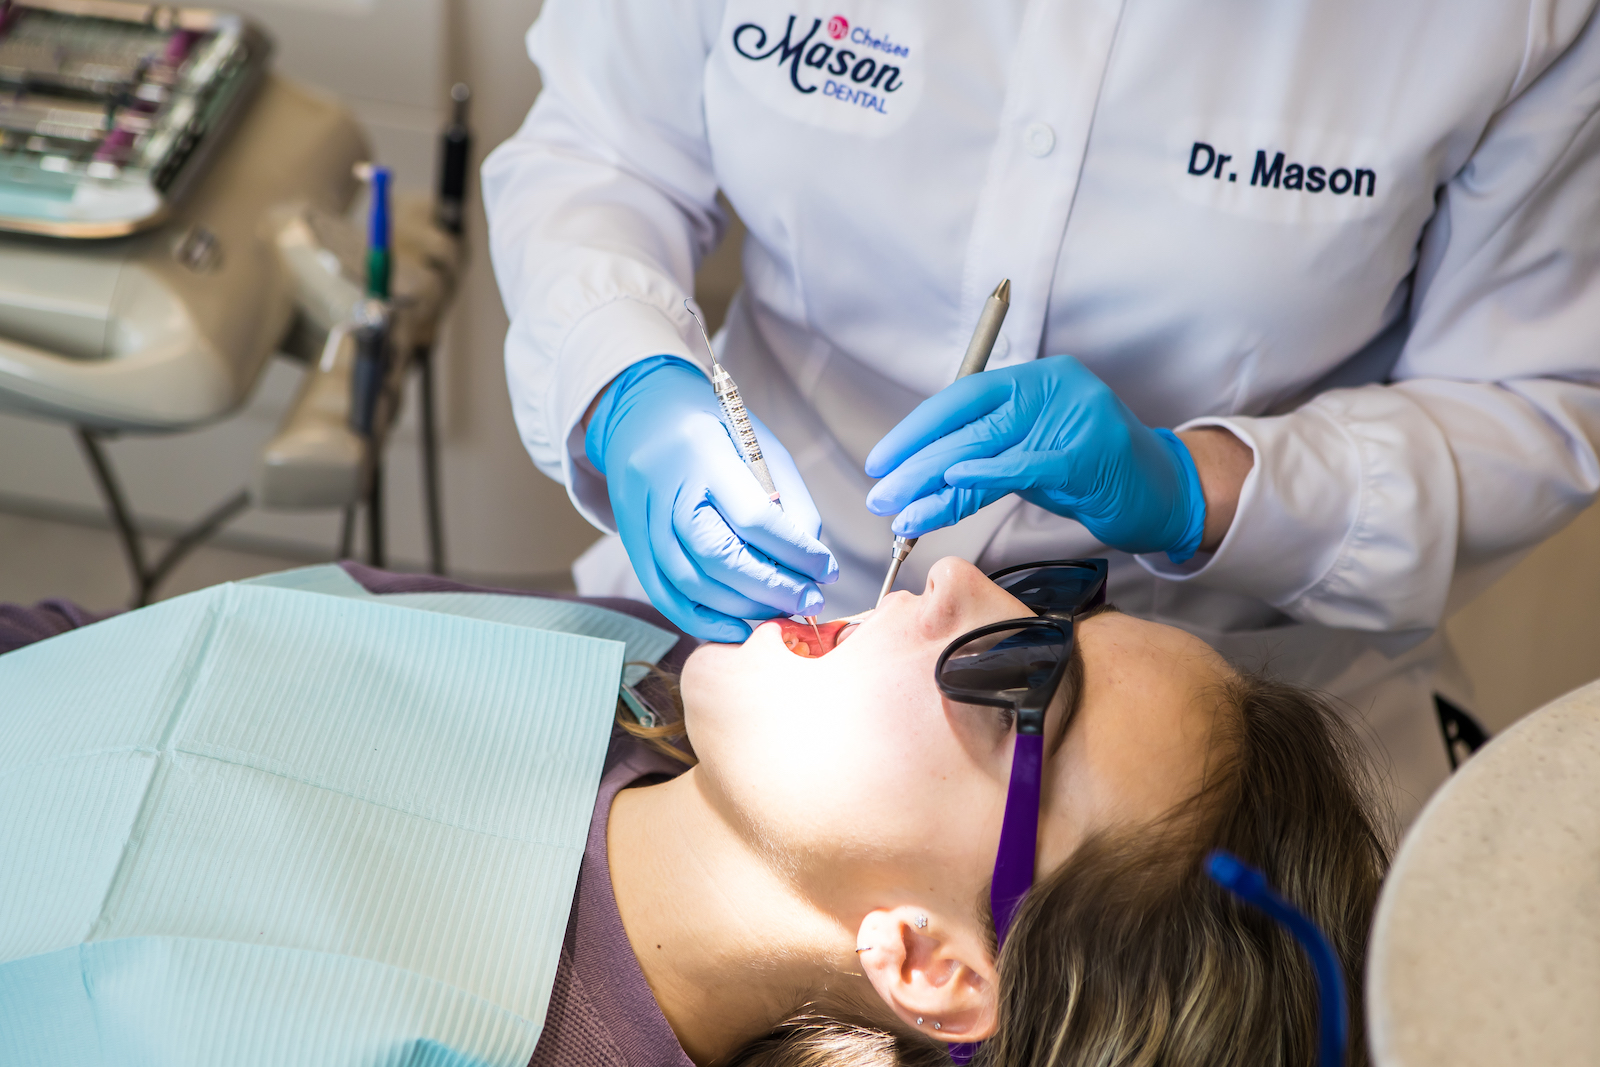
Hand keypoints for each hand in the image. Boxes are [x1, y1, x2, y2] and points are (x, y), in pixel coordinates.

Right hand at [587, 356, 837, 640]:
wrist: (640, 416)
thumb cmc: (715, 431)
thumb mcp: (760, 447)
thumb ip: (791, 501)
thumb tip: (812, 565)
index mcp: (703, 452)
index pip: (754, 516)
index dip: (796, 552)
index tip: (828, 570)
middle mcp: (666, 488)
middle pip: (718, 556)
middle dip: (771, 588)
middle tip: (809, 599)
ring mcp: (641, 519)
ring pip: (691, 582)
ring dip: (743, 608)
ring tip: (782, 611)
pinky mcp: (631, 544)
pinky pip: (664, 596)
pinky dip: (703, 621)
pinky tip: (739, 628)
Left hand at [864, 355, 1206, 560]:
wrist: (1167, 491)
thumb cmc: (1095, 472)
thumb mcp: (1036, 452)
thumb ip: (989, 452)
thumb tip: (924, 475)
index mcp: (1036, 380)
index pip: (961, 397)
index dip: (917, 429)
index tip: (882, 461)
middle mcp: (1052, 387)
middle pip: (967, 424)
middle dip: (916, 464)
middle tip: (881, 495)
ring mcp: (1074, 415)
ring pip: (986, 445)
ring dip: (935, 484)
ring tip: (900, 512)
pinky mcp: (1088, 451)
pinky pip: (1024, 464)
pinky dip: (983, 476)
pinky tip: (949, 491)